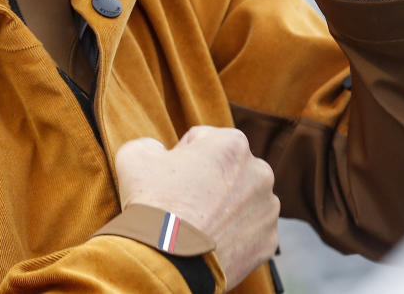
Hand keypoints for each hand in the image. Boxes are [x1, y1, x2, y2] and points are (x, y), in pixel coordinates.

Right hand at [115, 126, 278, 289]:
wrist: (167, 262)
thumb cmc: (153, 203)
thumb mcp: (135, 156)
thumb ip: (150, 144)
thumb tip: (156, 151)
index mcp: (233, 143)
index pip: (203, 141)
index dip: (181, 158)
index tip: (170, 178)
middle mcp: (260, 171)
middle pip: (228, 170)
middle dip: (209, 181)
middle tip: (183, 202)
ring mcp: (267, 209)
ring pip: (242, 201)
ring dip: (224, 208)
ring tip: (196, 225)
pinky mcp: (268, 241)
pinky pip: (249, 232)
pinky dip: (233, 235)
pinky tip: (210, 242)